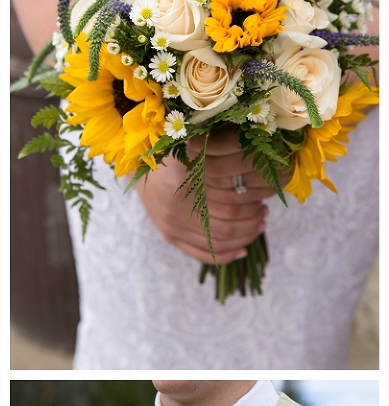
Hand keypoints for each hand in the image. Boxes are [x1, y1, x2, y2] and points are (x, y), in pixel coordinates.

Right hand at [135, 128, 274, 264]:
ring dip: (244, 237)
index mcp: (185, 182)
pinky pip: (200, 253)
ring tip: (257, 226)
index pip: (230, 204)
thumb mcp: (194, 150)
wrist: (140, 171)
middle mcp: (176, 207)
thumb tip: (257, 163)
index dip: (252, 205)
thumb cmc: (174, 157)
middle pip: (226, 226)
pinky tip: (242, 250)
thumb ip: (218, 157)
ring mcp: (171, 224)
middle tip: (264, 213)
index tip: (262, 199)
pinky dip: (225, 255)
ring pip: (217, 242)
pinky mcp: (169, 236)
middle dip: (251, 222)